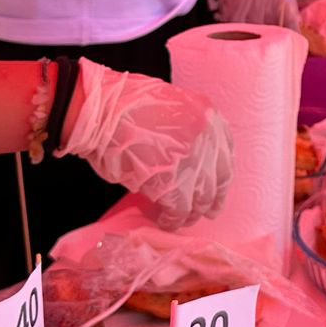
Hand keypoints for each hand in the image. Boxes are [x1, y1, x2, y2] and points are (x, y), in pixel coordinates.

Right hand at [60, 61, 233, 227]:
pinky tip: (165, 220)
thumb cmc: (124, 105)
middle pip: (219, 178)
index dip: (220, 175)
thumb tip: (191, 159)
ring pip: (201, 197)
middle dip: (211, 199)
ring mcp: (193, 160)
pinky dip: (173, 220)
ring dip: (191, 212)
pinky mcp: (173, 182)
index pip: (225, 152)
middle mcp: (207, 137)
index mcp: (207, 115)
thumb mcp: (170, 107)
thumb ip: (187, 131)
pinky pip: (179, 210)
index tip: (216, 187)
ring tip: (181, 219)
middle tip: (206, 211)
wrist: (100, 110)